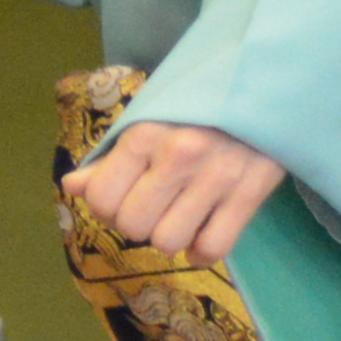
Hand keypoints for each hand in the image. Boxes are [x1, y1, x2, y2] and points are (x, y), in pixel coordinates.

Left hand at [64, 118, 290, 263]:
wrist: (268, 88)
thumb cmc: (200, 105)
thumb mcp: (151, 119)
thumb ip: (111, 155)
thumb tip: (72, 187)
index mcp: (145, 133)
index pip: (102, 199)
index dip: (107, 207)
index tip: (125, 196)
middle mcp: (178, 156)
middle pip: (133, 226)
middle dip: (139, 223)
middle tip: (155, 207)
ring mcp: (216, 177)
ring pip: (169, 242)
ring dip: (172, 237)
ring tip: (181, 216)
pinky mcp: (250, 194)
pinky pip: (214, 248)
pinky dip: (203, 251)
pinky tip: (204, 234)